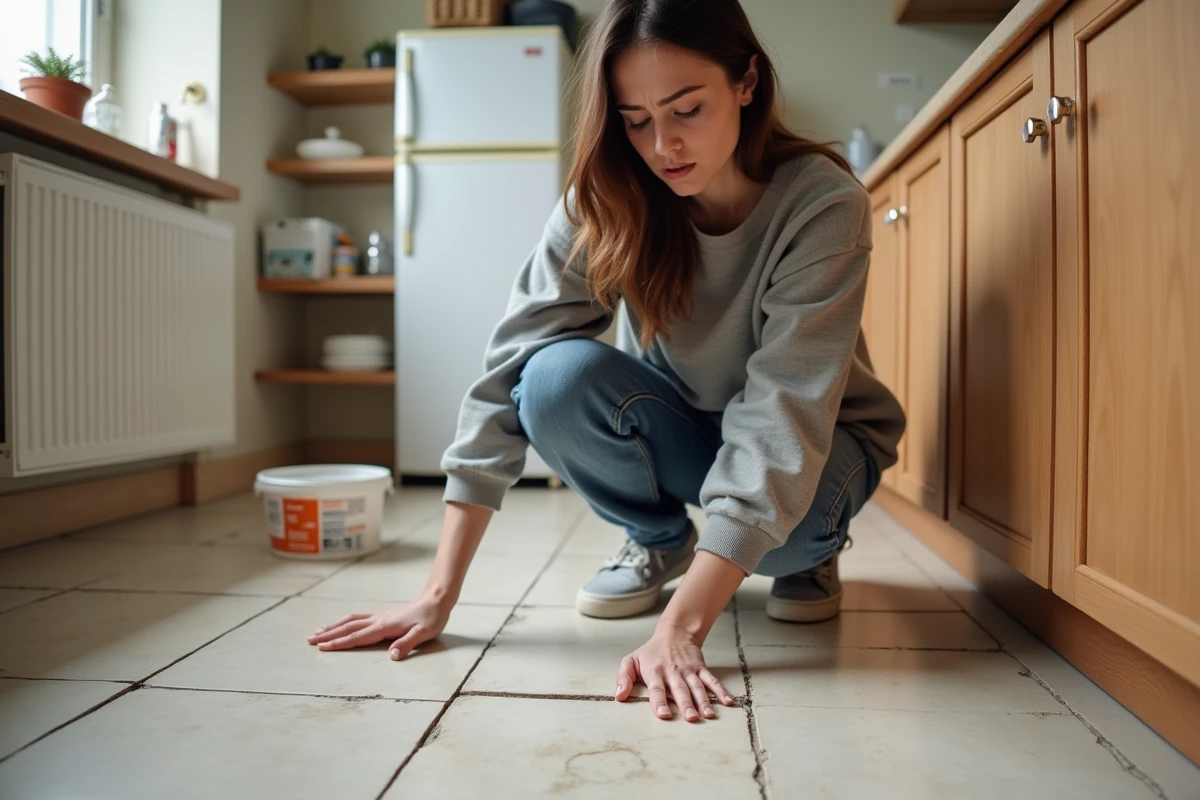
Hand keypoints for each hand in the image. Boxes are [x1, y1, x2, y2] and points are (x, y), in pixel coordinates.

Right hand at [306, 596, 450, 659]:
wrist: (436, 599)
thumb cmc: (432, 618)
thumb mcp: (424, 634)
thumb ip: (407, 644)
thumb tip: (392, 656)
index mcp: (385, 626)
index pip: (357, 637)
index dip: (339, 643)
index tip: (322, 647)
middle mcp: (378, 619)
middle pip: (348, 627)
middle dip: (328, 634)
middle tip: (309, 640)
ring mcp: (379, 616)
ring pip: (350, 620)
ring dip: (333, 626)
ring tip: (317, 631)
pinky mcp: (382, 614)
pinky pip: (358, 617)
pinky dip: (344, 621)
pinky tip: (341, 624)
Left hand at [615, 625, 735, 721]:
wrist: (674, 632)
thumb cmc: (650, 653)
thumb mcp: (631, 661)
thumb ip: (623, 678)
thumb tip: (619, 696)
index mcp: (655, 672)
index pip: (657, 689)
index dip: (659, 702)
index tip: (664, 715)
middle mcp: (673, 672)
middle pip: (680, 690)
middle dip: (686, 705)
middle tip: (691, 719)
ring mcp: (689, 670)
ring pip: (697, 687)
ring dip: (704, 701)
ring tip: (709, 715)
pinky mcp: (701, 668)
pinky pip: (711, 680)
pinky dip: (720, 690)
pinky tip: (727, 702)